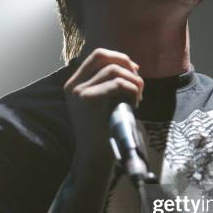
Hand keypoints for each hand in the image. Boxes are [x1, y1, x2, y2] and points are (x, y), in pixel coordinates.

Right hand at [63, 48, 143, 163]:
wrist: (96, 156)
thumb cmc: (105, 130)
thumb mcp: (104, 102)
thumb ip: (111, 83)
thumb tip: (132, 65)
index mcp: (75, 83)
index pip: (97, 56)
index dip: (119, 58)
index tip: (135, 71)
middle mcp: (73, 85)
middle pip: (103, 56)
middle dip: (126, 64)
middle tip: (139, 82)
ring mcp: (79, 92)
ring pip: (113, 70)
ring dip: (133, 81)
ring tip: (138, 97)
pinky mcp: (88, 100)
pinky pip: (117, 84)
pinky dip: (132, 90)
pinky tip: (136, 103)